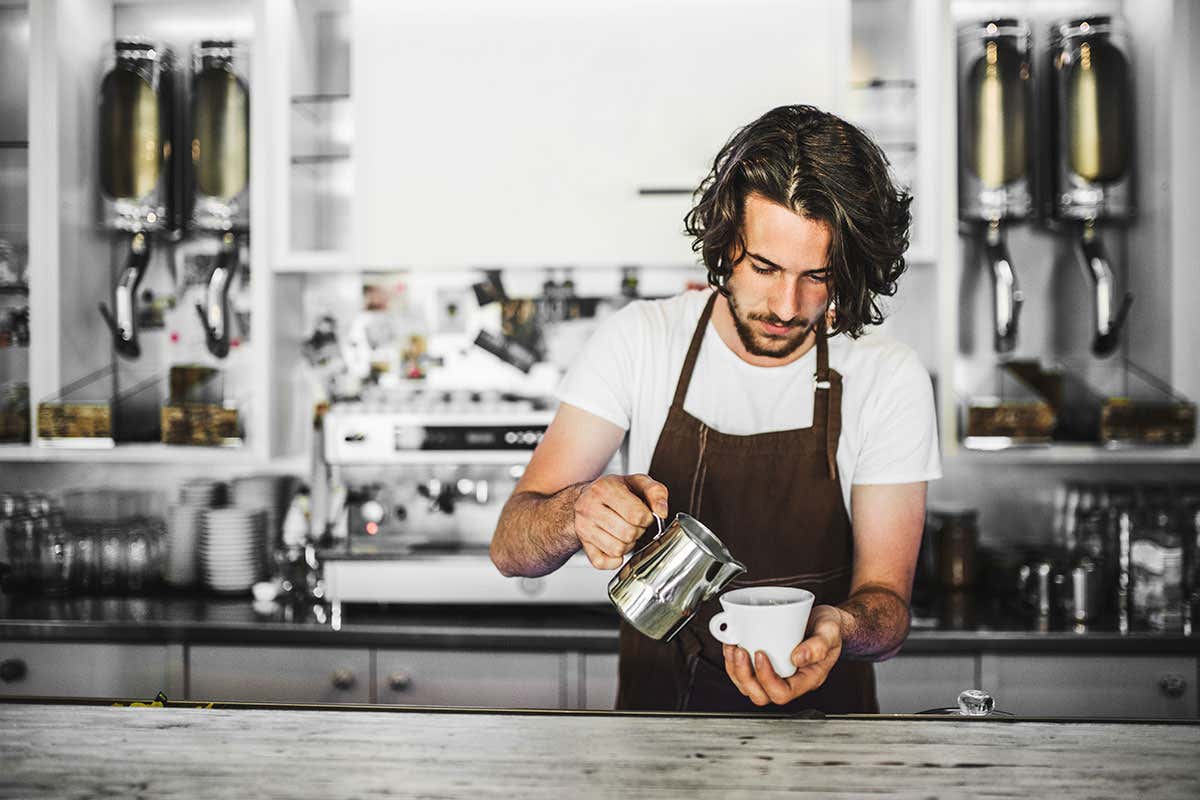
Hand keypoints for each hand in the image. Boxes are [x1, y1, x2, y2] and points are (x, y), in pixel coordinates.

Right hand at [573, 474, 668, 569]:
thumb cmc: (614, 490)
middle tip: (635, 524)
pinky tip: (616, 544)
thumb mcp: (637, 482)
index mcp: (604, 489)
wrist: (587, 497)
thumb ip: (656, 492)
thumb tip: (661, 512)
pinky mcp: (583, 543)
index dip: (647, 518)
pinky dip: (614, 559)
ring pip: (617, 549)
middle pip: (628, 534)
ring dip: (628, 544)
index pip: (636, 515)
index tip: (644, 514)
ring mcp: (583, 527)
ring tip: (625, 532)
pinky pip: (602, 562)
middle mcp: (589, 507)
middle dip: (638, 531)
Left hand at [722, 604, 844, 705]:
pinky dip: (734, 661)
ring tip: (733, 647)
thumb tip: (798, 658)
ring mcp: (776, 672)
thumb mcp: (830, 632)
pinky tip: (732, 644)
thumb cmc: (829, 628)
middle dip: (745, 676)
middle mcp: (789, 680)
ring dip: (736, 670)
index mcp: (806, 678)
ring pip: (749, 686)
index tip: (761, 654)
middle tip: (741, 651)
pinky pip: (745, 672)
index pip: (782, 693)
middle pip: (761, 695)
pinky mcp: (765, 662)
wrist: (826, 620)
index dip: (767, 679)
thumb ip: (819, 645)